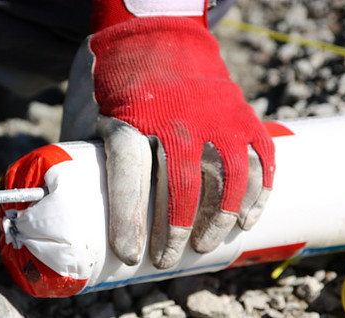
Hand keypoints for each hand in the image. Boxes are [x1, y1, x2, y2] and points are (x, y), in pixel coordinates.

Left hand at [61, 2, 274, 267]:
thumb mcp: (90, 110)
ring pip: (229, 177)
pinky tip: (247, 219)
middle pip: (182, 186)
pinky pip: (260, 158)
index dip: (130, 220)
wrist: (155, 32)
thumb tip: (84, 199)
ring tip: (208, 244)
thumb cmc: (117, 80)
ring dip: (221, 218)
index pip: (130, 177)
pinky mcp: (239, 112)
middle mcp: (176, 119)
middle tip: (167, 259)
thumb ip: (91, 153)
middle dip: (175, 232)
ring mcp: (214, 115)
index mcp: (131, 117)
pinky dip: (258, 193)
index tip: (130, 253)